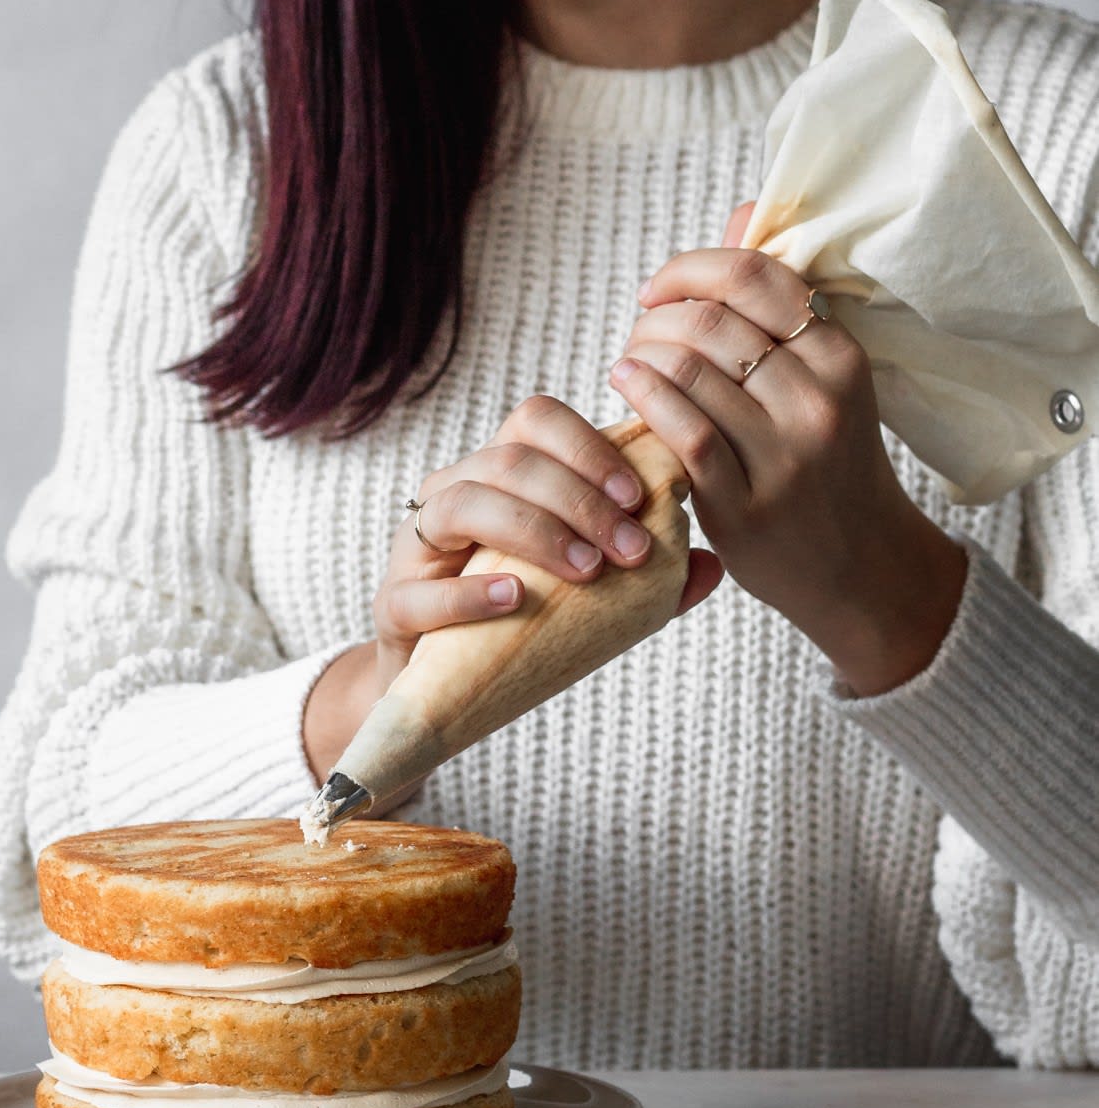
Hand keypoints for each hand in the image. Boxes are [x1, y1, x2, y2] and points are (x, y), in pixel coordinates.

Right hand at [302, 394, 723, 781]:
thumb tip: (713, 566)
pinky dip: (468, 592)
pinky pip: (418, 589)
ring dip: (534, 529)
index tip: (640, 494)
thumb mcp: (586, 590)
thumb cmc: (520, 619)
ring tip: (587, 570)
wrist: (441, 687)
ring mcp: (414, 546)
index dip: (588, 446)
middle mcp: (452, 493)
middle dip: (578, 496)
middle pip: (507, 458)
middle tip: (632, 548)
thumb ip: (648, 580)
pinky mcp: (393, 605)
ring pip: (461, 502)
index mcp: (500, 475)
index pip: (535, 420)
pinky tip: (515, 598)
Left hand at [611, 203, 967, 693]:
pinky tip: (626, 385)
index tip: (659, 289)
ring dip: (640, 355)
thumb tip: (745, 210)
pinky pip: (677, 429)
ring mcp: (782, 455)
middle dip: (656, 317)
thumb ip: (780, 297)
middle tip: (641, 332)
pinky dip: (641, 395)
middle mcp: (818, 400)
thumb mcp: (825, 375)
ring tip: (632, 363)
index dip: (688, 269)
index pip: (752, 275)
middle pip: (708, 321)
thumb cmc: (828, 457)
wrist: (861, 567)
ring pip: (686, 369)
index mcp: (840, 356)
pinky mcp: (744, 504)